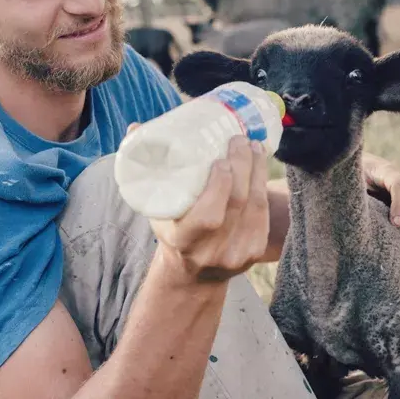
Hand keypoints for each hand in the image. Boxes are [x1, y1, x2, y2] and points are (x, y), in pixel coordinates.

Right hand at [140, 128, 269, 283]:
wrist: (192, 270)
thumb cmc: (171, 228)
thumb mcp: (156, 207)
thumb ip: (147, 170)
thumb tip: (135, 129)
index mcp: (183, 241)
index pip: (208, 216)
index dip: (219, 186)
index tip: (220, 159)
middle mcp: (212, 252)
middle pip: (236, 204)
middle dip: (243, 167)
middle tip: (240, 140)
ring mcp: (236, 254)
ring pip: (255, 207)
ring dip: (258, 171)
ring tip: (254, 147)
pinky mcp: (254, 252)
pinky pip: (264, 215)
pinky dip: (263, 187)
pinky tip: (260, 168)